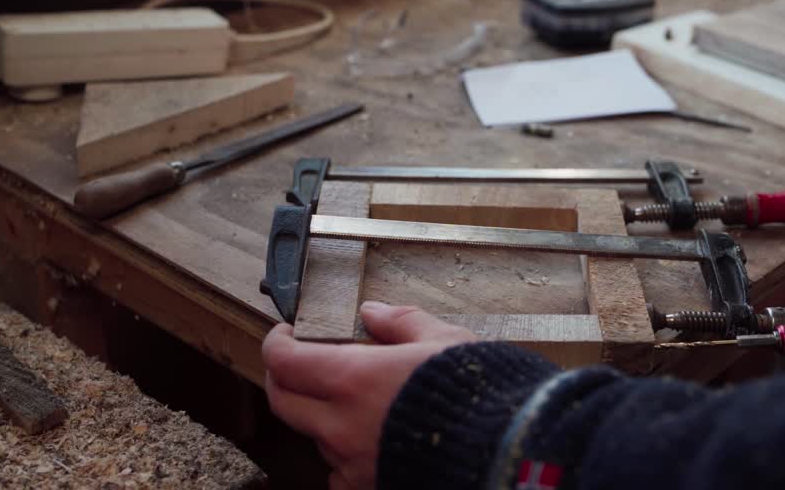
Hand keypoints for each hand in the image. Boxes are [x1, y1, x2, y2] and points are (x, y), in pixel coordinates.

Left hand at [262, 302, 475, 489]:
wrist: (506, 450)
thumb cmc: (478, 393)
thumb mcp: (443, 339)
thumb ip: (401, 322)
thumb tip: (374, 312)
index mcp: (353, 379)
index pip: (285, 360)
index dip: (278, 342)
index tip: (287, 333)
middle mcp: (341, 425)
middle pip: (283, 400)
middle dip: (285, 377)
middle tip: (301, 361)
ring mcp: (352, 462)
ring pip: (314, 436)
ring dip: (321, 415)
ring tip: (354, 401)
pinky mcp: (368, 486)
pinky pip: (339, 472)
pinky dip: (345, 454)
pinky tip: (369, 440)